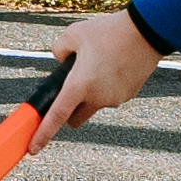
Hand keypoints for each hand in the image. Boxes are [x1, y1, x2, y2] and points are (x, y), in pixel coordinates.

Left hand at [46, 8, 162, 131]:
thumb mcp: (74, 34)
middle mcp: (97, 98)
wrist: (146, 31)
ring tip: (98, 63)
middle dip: (68, 112)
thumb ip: (59, 50)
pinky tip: (112, 64)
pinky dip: (106, 86)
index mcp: (79, 85)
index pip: (57, 116)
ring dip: (90, 94)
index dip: (42, 134)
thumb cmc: (108, 31)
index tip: (33, 148)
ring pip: (94, 104)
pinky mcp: (128, 95)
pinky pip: (110, 96)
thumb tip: (61, 61)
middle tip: (69, 90)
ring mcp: (115, 99)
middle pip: (75, 118)